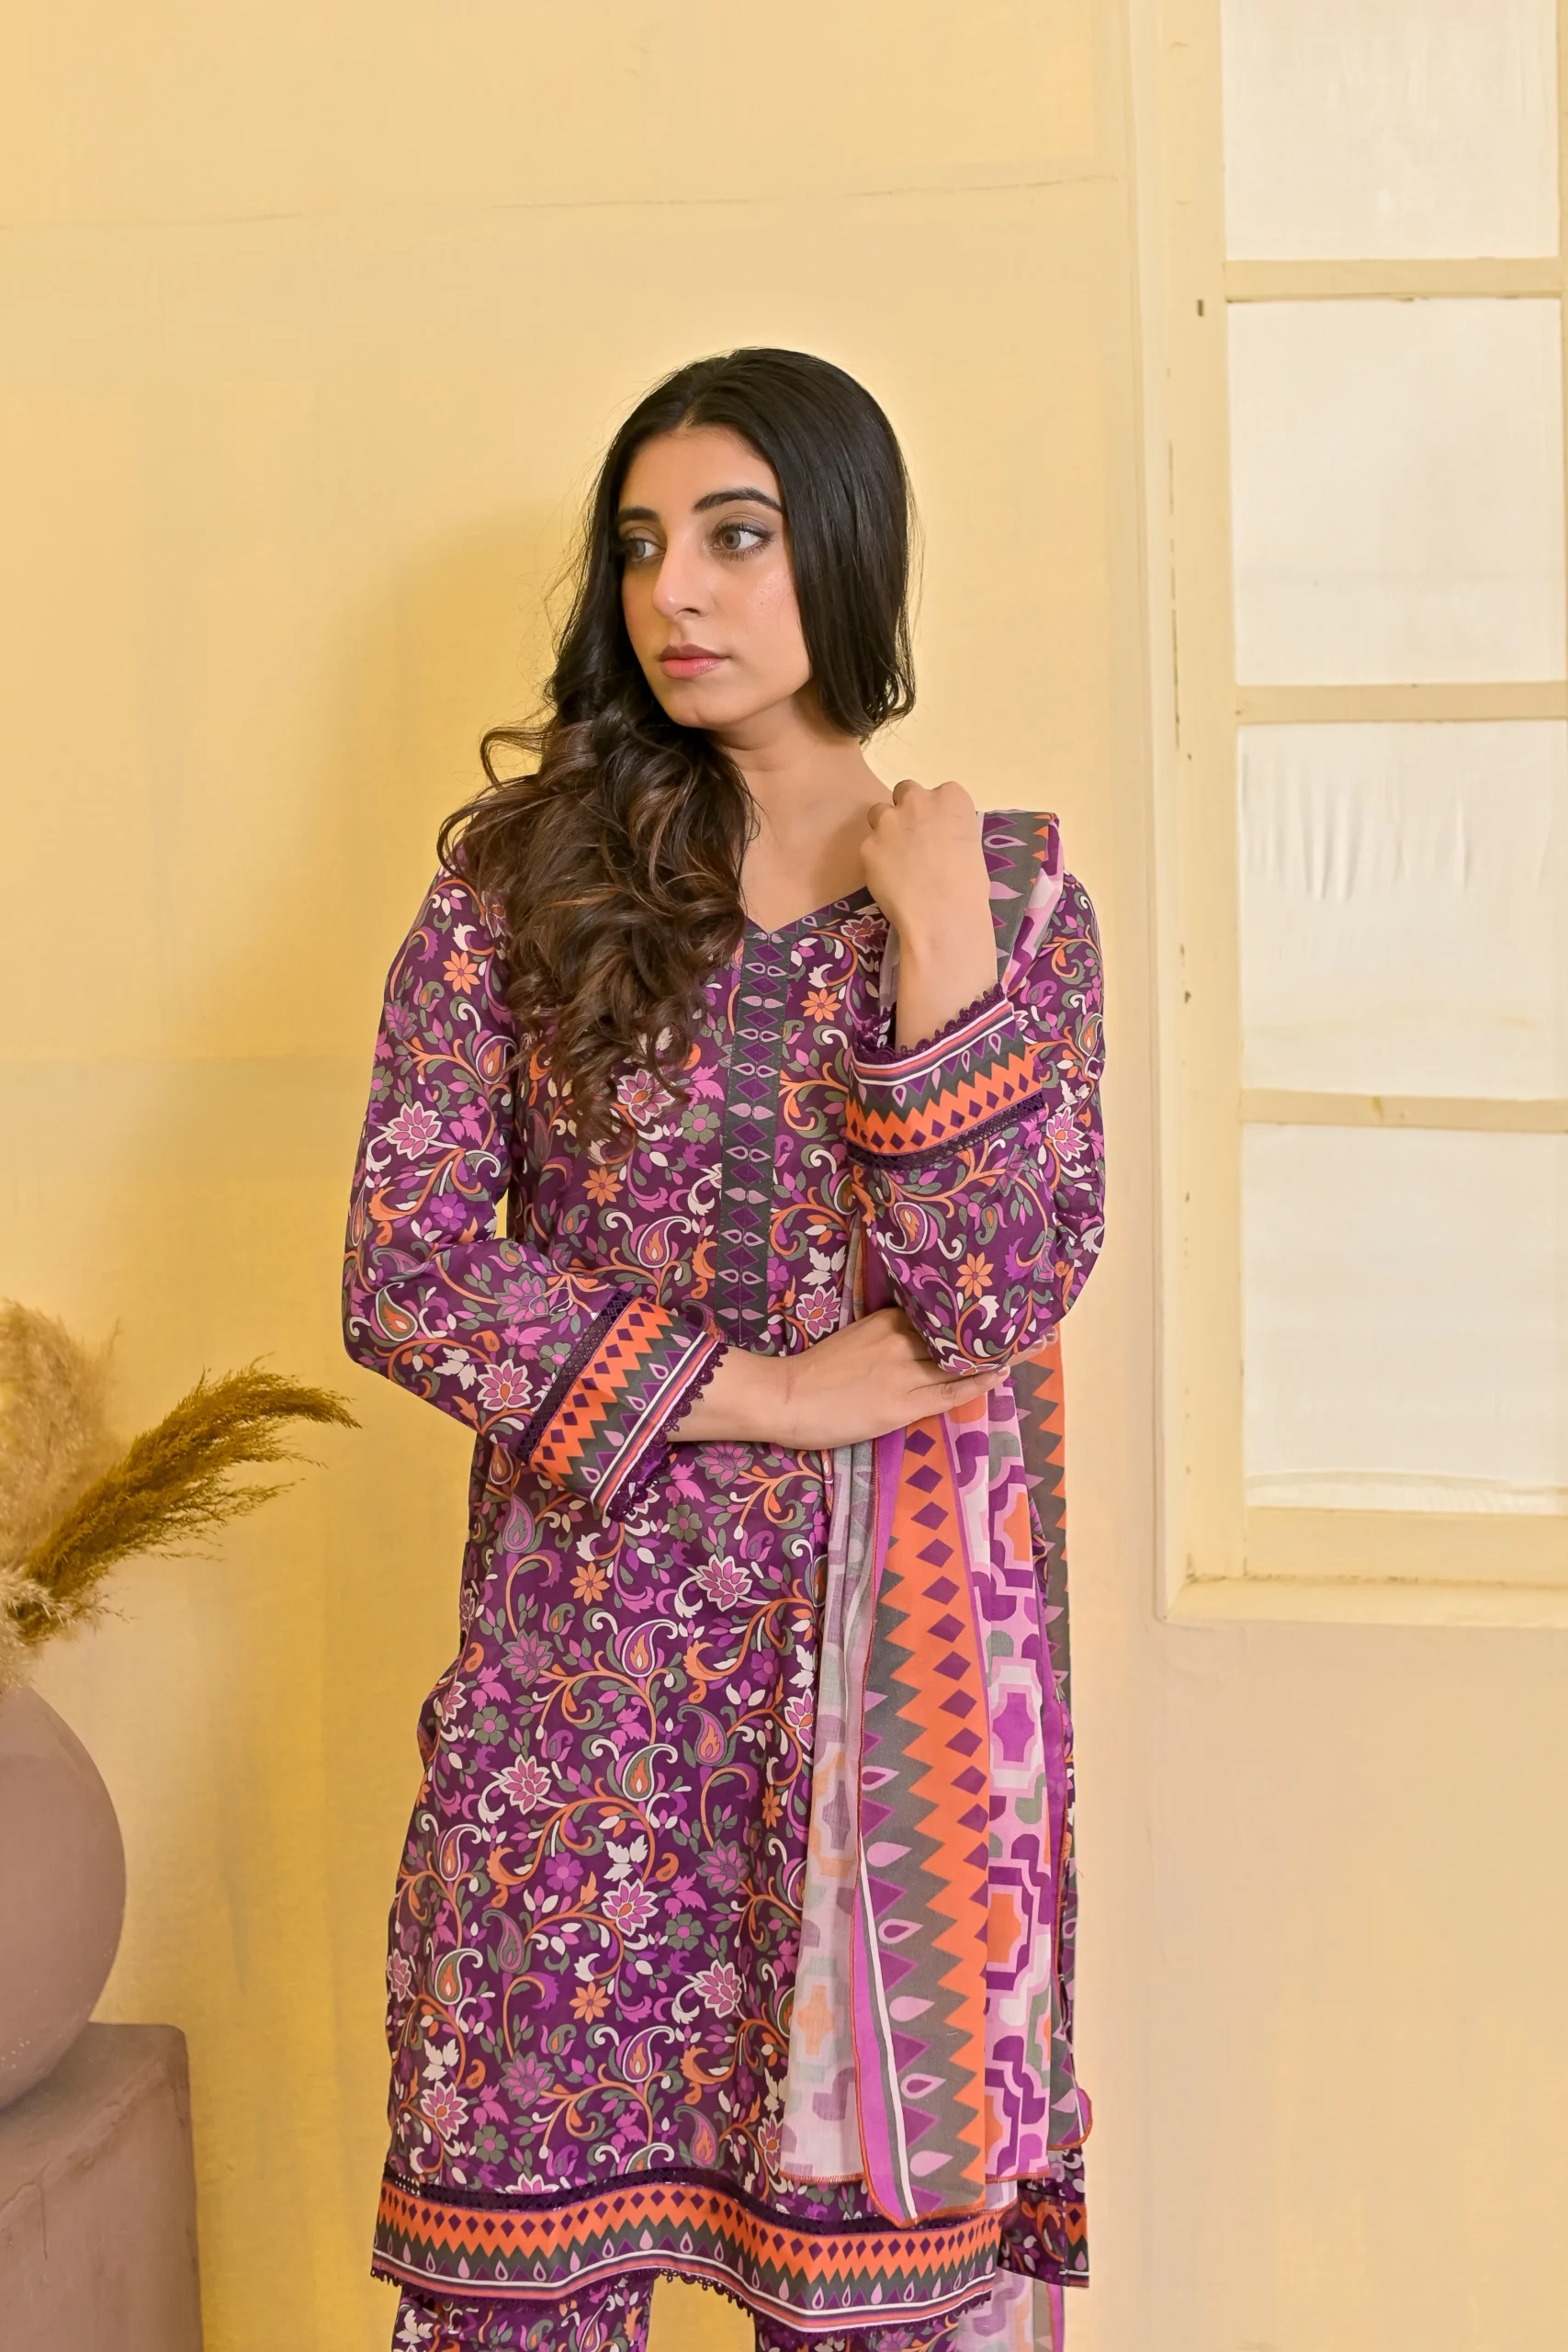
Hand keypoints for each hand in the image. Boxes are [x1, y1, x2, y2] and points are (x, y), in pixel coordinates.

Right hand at [676, 1309, 1006, 1449]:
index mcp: (888, 1319)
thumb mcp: (856, 1337)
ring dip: (999, 1352)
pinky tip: (1002, 1371)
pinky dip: (980, 1380)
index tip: (1006, 1298)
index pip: (942, 1311)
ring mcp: (904, 1371)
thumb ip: (888, 1332)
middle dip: (997, 1326)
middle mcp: (902, 1338)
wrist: (785, 1397)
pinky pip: (951, 1390)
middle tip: (1035, 1317)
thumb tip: (922, 1331)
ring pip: (962, 1359)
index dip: (975, 1310)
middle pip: (959, 1331)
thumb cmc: (815, 1371)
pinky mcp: (903, 1403)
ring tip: (1035, 1341)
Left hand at [861, 780, 996, 1044]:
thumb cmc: (968, 888)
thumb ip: (949, 831)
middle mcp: (918, 801)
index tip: (938, 831)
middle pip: (905, 791)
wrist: (942, 917)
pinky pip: (868, 846)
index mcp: (952, 798)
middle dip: (906, 809)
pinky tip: (886, 880)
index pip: (941, 792)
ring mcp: (889, 821)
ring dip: (884, 828)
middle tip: (911, 839)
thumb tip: (937, 840)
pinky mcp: (867, 845)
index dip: (936, 812)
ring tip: (894, 859)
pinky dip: (874, 859)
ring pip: (878, 812)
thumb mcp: (970, 848)